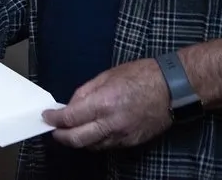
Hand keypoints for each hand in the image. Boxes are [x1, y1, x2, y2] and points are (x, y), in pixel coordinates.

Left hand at [43, 58, 172, 148]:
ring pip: (92, 146)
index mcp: (103, 103)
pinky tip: (91, 132)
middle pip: (77, 138)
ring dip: (77, 140)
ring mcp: (123, 135)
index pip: (70, 118)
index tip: (47, 116)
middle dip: (61, 136)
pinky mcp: (132, 141)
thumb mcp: (106, 76)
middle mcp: (111, 123)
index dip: (54, 119)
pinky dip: (95, 141)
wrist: (174, 89)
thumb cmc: (142, 76)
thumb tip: (70, 104)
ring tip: (70, 131)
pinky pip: (107, 145)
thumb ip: (85, 92)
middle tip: (53, 129)